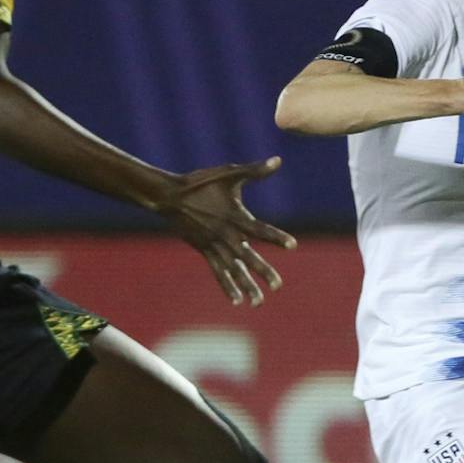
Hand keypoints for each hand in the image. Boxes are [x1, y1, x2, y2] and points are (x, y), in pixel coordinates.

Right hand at [156, 156, 296, 306]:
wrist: (170, 196)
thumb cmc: (202, 183)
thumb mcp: (229, 173)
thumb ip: (255, 170)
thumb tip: (278, 160)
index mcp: (235, 216)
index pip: (259, 229)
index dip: (276, 237)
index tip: (293, 246)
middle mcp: (225, 234)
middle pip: (247, 256)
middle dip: (263, 271)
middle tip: (278, 285)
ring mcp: (214, 245)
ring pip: (233, 269)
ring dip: (246, 285)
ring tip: (259, 303)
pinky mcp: (205, 251)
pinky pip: (218, 271)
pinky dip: (227, 286)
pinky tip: (237, 301)